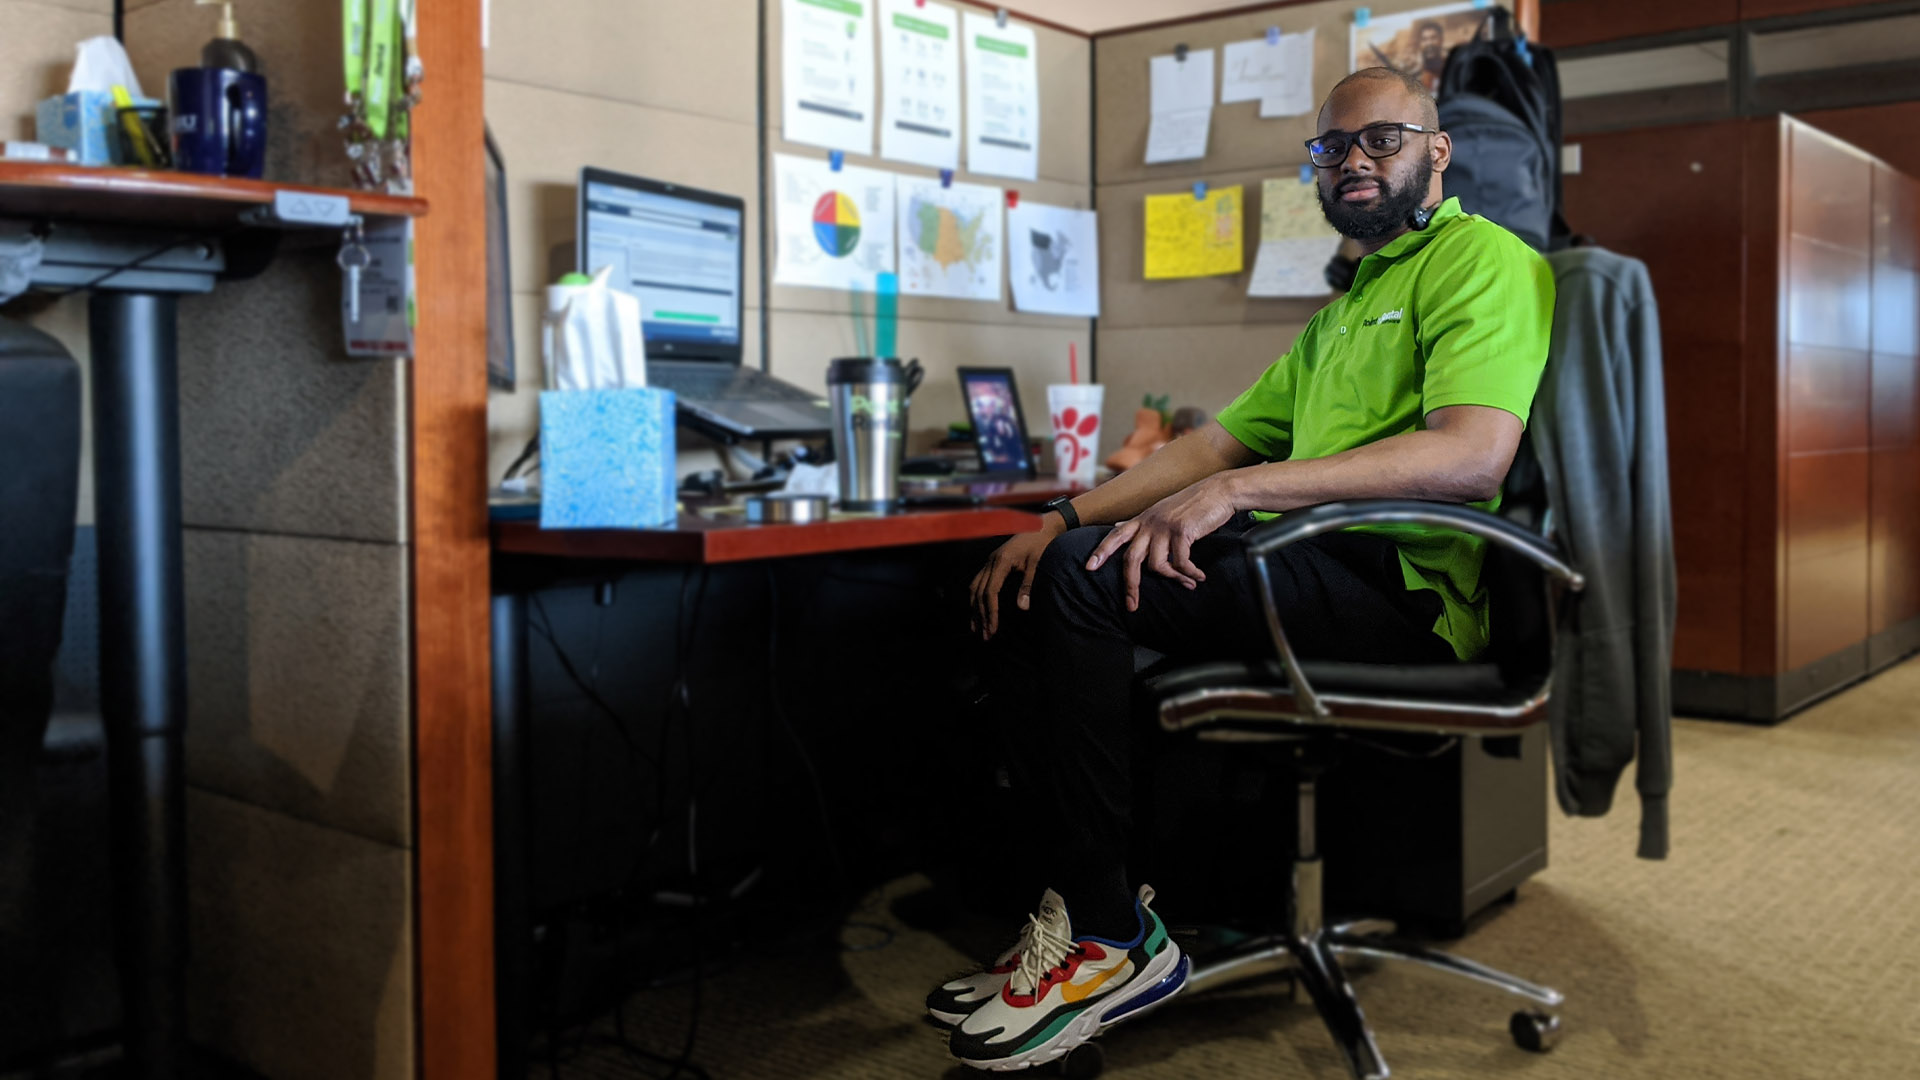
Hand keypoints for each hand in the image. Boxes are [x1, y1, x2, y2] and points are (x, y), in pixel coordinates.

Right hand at [970, 513, 1065, 639]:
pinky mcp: (992, 563)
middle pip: (980, 592)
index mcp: (1001, 561)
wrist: (1041, 526)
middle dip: (981, 615)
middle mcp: (991, 561)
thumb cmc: (1041, 544)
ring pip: (975, 587)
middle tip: (986, 635)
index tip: (993, 628)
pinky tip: (977, 610)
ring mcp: (989, 561)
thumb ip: (1028, 585)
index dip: (990, 611)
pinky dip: (976, 598)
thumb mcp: (1037, 564)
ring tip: (976, 628)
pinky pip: (978, 582)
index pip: (990, 591)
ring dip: (975, 608)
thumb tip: (1022, 608)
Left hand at [1085, 477, 1237, 611]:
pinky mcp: (1182, 531)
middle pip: (1131, 558)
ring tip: (1188, 583)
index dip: (1101, 551)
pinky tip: (1198, 577)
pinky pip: (1181, 563)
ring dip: (1174, 578)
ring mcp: (1165, 527)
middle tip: (1132, 605)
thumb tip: (1118, 527)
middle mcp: (1150, 523)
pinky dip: (1189, 574)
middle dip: (1130, 584)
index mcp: (1143, 519)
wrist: (1219, 491)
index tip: (1089, 567)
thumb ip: (1141, 522)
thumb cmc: (1193, 503)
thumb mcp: (1161, 510)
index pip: (1115, 535)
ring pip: (1157, 565)